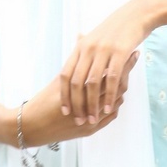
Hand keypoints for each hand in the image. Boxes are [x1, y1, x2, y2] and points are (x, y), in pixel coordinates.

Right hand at [20, 49, 136, 146]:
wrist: (33, 126)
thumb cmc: (44, 100)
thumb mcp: (59, 79)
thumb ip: (75, 61)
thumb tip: (82, 36)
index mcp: (81, 87)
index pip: (109, 72)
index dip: (121, 61)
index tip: (129, 49)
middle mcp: (88, 104)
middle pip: (116, 86)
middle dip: (125, 72)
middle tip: (133, 57)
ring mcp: (92, 118)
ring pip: (115, 102)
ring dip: (121, 89)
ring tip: (126, 77)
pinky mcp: (91, 129)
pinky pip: (110, 116)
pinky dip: (114, 105)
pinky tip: (117, 96)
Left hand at [59, 0, 152, 124]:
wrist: (136, 14)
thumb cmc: (116, 29)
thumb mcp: (95, 39)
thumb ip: (84, 54)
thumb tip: (75, 71)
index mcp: (80, 47)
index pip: (66, 75)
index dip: (64, 94)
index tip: (65, 111)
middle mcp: (88, 49)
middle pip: (77, 82)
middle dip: (76, 104)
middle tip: (78, 121)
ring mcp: (103, 50)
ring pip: (92, 83)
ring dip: (92, 104)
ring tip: (92, 119)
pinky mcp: (119, 52)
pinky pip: (111, 78)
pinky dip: (109, 95)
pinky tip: (109, 108)